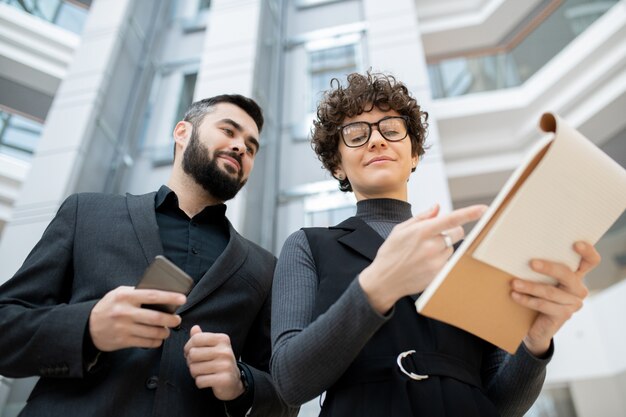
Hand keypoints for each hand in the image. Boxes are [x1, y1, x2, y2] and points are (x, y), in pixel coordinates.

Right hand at [89, 286, 184, 350]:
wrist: (87, 326)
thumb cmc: (109, 306)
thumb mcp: (120, 294)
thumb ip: (138, 293)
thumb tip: (163, 295)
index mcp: (126, 296)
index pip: (153, 295)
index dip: (170, 297)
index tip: (183, 299)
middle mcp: (125, 312)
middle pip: (156, 318)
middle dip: (172, 320)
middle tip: (177, 319)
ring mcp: (124, 328)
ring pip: (153, 332)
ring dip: (165, 332)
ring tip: (167, 330)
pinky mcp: (123, 341)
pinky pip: (146, 343)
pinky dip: (156, 341)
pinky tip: (158, 338)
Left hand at [184, 325, 243, 400]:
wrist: (234, 381)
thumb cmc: (219, 362)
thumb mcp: (213, 347)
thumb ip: (202, 337)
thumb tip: (194, 328)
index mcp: (222, 339)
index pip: (196, 338)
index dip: (188, 347)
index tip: (190, 353)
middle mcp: (225, 351)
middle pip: (193, 354)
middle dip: (191, 362)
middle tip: (198, 365)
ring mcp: (225, 365)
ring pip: (194, 369)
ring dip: (195, 373)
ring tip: (203, 373)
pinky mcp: (224, 379)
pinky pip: (200, 381)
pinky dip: (200, 383)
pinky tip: (208, 380)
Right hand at [359, 204, 487, 312]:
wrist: (384, 280)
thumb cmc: (390, 253)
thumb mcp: (400, 230)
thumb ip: (421, 217)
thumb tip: (437, 207)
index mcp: (421, 231)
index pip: (450, 219)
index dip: (469, 213)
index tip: (483, 209)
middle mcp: (431, 246)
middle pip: (456, 232)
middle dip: (451, 230)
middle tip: (436, 235)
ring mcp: (436, 261)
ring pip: (451, 247)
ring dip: (442, 247)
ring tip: (422, 254)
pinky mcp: (439, 274)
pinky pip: (448, 261)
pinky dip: (440, 259)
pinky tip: (424, 263)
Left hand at [511, 241, 600, 355]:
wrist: (534, 324)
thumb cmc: (536, 293)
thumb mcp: (539, 277)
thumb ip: (538, 265)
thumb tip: (518, 249)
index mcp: (575, 274)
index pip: (590, 260)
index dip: (587, 251)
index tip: (575, 244)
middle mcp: (578, 288)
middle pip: (567, 274)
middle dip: (549, 268)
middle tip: (531, 263)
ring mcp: (573, 303)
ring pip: (551, 291)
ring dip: (530, 286)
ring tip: (514, 283)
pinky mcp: (564, 315)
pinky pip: (543, 305)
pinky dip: (527, 300)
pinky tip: (514, 295)